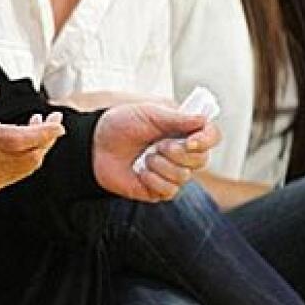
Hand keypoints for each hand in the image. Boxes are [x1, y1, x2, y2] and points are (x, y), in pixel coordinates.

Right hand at [0, 81, 65, 190]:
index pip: (20, 140)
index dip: (43, 133)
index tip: (58, 123)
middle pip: (30, 155)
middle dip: (48, 137)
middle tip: (54, 119)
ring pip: (28, 166)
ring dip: (40, 147)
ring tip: (39, 125)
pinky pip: (20, 172)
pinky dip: (30, 157)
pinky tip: (27, 141)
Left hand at [93, 102, 218, 201]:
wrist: (94, 143)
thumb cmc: (119, 124)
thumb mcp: (148, 113)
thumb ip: (177, 118)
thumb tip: (204, 118)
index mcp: (182, 130)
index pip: (211, 137)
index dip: (206, 140)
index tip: (191, 141)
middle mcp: (181, 153)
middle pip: (202, 160)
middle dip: (178, 153)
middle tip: (158, 144)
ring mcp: (170, 172)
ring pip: (184, 176)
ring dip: (161, 165)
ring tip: (145, 157)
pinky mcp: (157, 190)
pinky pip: (169, 191)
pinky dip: (154, 180)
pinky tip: (140, 171)